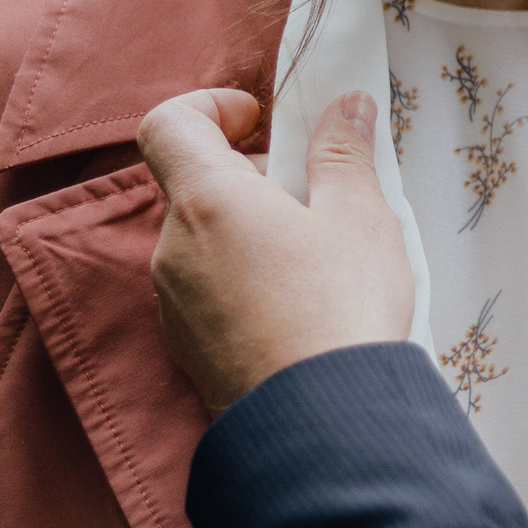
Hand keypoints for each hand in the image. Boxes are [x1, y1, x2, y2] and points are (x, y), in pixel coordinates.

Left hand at [137, 87, 413, 410]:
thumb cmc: (339, 310)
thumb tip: (345, 106)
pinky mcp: (189, 347)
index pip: (168, 123)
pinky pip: (207, 290)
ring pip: (202, 240)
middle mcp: (174, 248)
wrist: (321, 421)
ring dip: (248, 230)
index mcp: (207, 200)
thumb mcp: (359, 215)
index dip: (208, 106)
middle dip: (249, 175)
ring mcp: (175, 302)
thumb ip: (344, 152)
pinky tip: (298, 304)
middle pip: (193, 184)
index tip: (257, 118)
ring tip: (316, 255)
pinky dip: (243, 278)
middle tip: (312, 192)